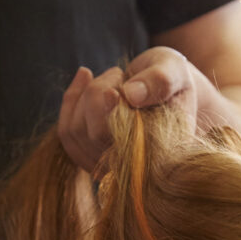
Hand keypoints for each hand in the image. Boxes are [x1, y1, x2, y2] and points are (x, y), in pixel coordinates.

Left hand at [58, 48, 213, 171]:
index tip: (114, 89)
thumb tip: (131, 95)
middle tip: (120, 75)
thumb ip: (160, 81)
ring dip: (87, 93)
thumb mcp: (175, 71)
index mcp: (159, 154)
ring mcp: (108, 167)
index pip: (121, 143)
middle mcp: (132, 168)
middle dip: (99, 92)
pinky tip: (85, 75)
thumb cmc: (170, 78)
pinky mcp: (90, 158)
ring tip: (114, 78)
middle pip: (93, 135)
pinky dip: (71, 99)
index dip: (110, 113)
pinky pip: (66, 132)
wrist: (162, 88)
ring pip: (74, 131)